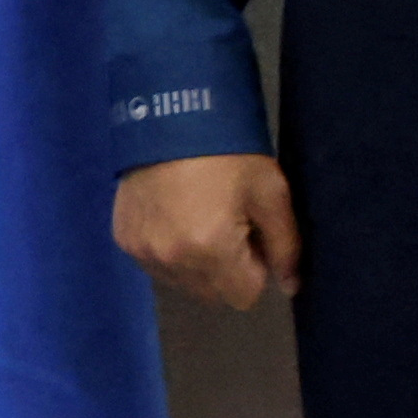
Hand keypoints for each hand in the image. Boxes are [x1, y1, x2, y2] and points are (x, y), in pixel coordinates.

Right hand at [112, 153, 297, 310]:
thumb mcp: (271, 194)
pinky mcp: (124, 240)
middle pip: (212, 294)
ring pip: (182, 283)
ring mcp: (143, 252)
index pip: (244, 297)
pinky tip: (174, 217)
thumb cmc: (230, 155)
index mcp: (212, 250)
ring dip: (196, 264)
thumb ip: (285, 246)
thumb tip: (292, 286)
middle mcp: (172, 260)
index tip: (252, 238)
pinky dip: (169, 251)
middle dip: (226, 271)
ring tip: (199, 220)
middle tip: (228, 227)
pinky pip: (156, 265)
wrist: (171, 120)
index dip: (255, 270)